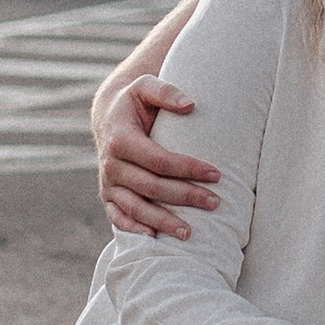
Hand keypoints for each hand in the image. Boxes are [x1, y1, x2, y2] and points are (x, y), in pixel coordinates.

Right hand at [94, 73, 220, 232]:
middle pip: (152, 187)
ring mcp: (108, 183)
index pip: (159, 160)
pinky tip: (154, 238)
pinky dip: (133, 229)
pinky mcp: (108, 196)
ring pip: (136, 208)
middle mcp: (111, 164)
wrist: (108, 115)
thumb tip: (190, 105)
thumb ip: (166, 91)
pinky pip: (118, 217)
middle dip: (185, 196)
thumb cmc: (135, 100)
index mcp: (121, 139)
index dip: (188, 168)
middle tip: (215, 203)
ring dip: (163, 221)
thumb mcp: (145, 86)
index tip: (216, 174)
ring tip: (190, 234)